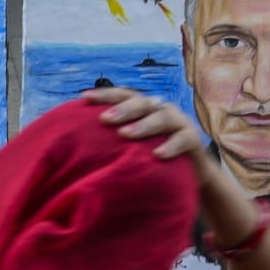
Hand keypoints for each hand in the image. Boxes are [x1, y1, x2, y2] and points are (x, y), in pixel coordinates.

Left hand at [83, 87, 201, 160]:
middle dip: (123, 109)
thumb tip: (77, 147)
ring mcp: (179, 122)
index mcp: (144, 108)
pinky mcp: (193, 140)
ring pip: (161, 117)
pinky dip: (170, 146)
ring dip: (143, 125)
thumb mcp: (133, 146)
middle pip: (141, 103)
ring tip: (125, 134)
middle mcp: (161, 110)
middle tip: (104, 119)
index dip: (105, 95)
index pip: (124, 96)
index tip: (84, 98)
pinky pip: (183, 140)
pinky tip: (157, 154)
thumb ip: (113, 142)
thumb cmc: (153, 159)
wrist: (191, 174)